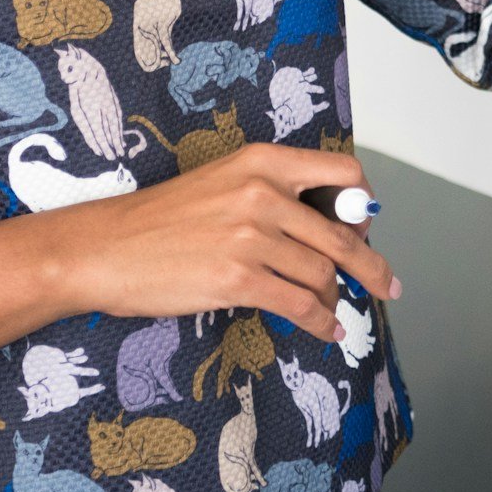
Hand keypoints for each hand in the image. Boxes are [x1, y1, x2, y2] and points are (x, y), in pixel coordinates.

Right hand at [54, 144, 399, 342]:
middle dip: (371, 265)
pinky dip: (321, 322)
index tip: (366, 228)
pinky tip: (326, 330)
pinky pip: (301, 304)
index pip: (343, 175)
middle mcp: (264, 193)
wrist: (104, 248)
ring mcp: (252, 237)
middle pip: (343, 233)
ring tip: (334, 312)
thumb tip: (324, 228)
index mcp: (263, 161)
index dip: (364, 206)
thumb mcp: (223, 183)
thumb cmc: (159, 220)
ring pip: (323, 273)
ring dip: (336, 299)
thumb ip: (273, 195)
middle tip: (386, 284)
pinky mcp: (238, 279)